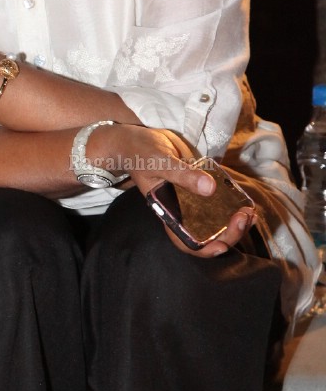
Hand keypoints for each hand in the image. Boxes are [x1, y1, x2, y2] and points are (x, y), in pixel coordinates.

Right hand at [96, 125, 256, 258]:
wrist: (141, 140)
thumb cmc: (141, 154)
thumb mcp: (158, 163)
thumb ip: (182, 175)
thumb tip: (210, 188)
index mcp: (168, 212)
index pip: (185, 241)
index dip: (204, 249)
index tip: (222, 245)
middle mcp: (183, 211)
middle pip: (208, 234)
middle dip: (229, 232)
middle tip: (244, 216)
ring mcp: (194, 199)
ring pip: (218, 220)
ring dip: (236, 222)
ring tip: (250, 212)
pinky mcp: (203, 184)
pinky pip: (221, 200)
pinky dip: (235, 203)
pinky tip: (246, 200)